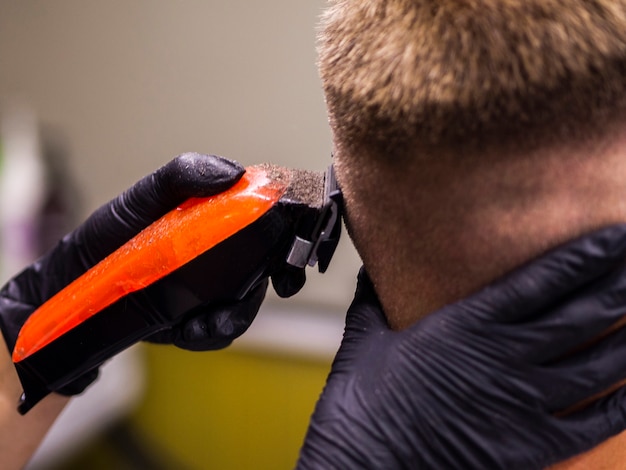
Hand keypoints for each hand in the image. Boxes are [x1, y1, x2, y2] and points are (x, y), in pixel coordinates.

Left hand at [0, 153, 291, 394]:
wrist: (71, 299)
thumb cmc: (106, 242)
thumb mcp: (140, 202)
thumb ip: (181, 177)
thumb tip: (234, 173)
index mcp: (212, 216)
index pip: (264, 212)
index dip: (288, 224)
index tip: (291, 241)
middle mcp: (218, 250)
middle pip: (269, 261)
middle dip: (277, 277)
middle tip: (278, 288)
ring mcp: (210, 286)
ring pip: (248, 301)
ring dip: (235, 314)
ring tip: (203, 323)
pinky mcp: (198, 317)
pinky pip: (222, 329)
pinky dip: (211, 332)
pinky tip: (187, 330)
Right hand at [298, 225, 625, 468]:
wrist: (363, 466)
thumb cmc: (361, 403)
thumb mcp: (364, 338)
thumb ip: (374, 298)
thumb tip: (371, 268)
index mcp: (464, 327)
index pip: (538, 283)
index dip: (581, 258)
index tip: (612, 236)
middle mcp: (503, 359)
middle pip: (577, 316)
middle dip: (617, 286)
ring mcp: (521, 404)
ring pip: (595, 366)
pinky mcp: (528, 446)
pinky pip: (590, 425)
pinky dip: (622, 407)